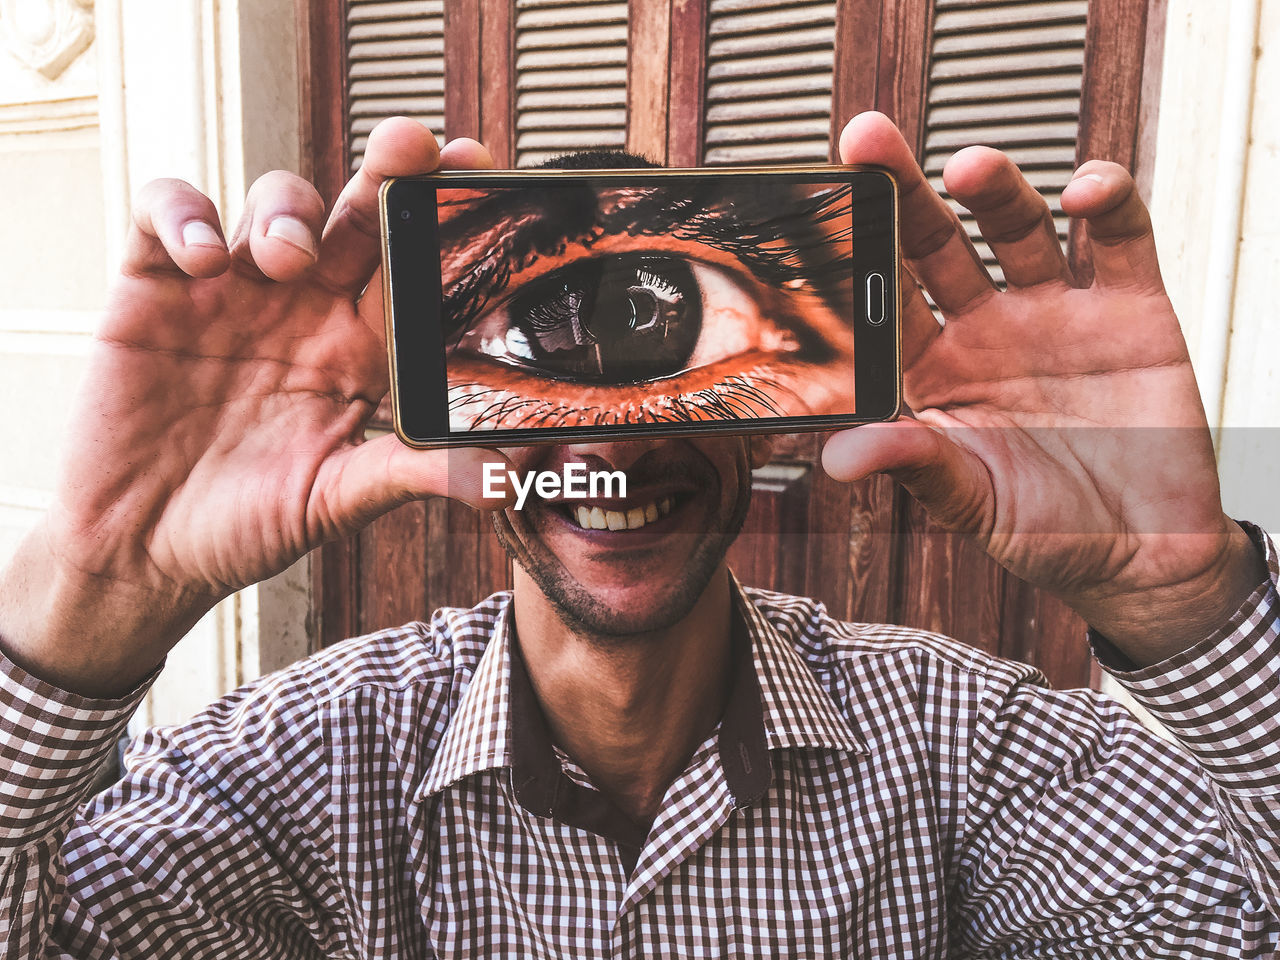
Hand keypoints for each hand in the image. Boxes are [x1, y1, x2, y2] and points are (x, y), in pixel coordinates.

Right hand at [0, 119, 510, 695]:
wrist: (143, 548)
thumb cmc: (247, 525)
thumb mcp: (334, 500)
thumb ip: (409, 474)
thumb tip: (498, 482)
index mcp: (360, 351)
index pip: (413, 272)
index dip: (443, 222)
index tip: (478, 177)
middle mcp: (306, 309)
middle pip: (356, 218)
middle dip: (386, 175)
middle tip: (411, 145)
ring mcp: (234, 292)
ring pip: (274, 204)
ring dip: (288, 212)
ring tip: (288, 258)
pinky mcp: (157, 286)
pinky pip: (167, 215)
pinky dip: (183, 217)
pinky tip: (204, 259)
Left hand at [823, 113, 1264, 665]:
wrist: (1143, 552)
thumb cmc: (1046, 530)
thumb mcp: (970, 503)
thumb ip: (913, 467)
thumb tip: (837, 456)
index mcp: (935, 370)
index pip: (882, 299)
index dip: (850, 258)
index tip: (818, 216)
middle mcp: (987, 329)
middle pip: (936, 242)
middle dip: (903, 194)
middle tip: (868, 143)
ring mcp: (1055, 312)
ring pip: (1017, 227)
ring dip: (994, 189)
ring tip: (969, 168)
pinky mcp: (1129, 307)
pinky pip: (1117, 239)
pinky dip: (1106, 203)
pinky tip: (1083, 192)